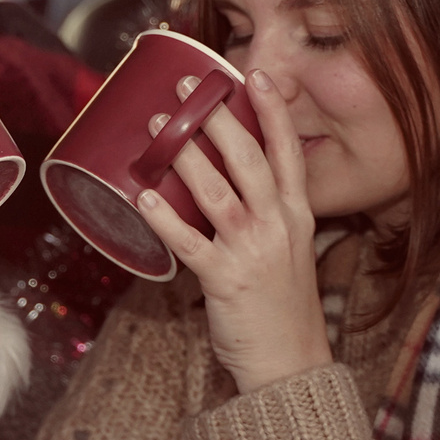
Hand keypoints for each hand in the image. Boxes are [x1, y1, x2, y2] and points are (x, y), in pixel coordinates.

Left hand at [135, 69, 331, 395]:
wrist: (290, 364)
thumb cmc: (282, 306)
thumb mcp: (289, 250)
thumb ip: (266, 215)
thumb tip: (222, 179)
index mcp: (296, 216)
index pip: (287, 153)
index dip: (272, 112)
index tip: (254, 75)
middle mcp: (278, 227)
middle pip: (249, 159)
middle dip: (219, 118)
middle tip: (189, 88)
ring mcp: (252, 252)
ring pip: (218, 193)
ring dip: (185, 155)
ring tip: (157, 125)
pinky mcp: (225, 281)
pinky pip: (190, 244)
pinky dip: (165, 219)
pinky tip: (143, 197)